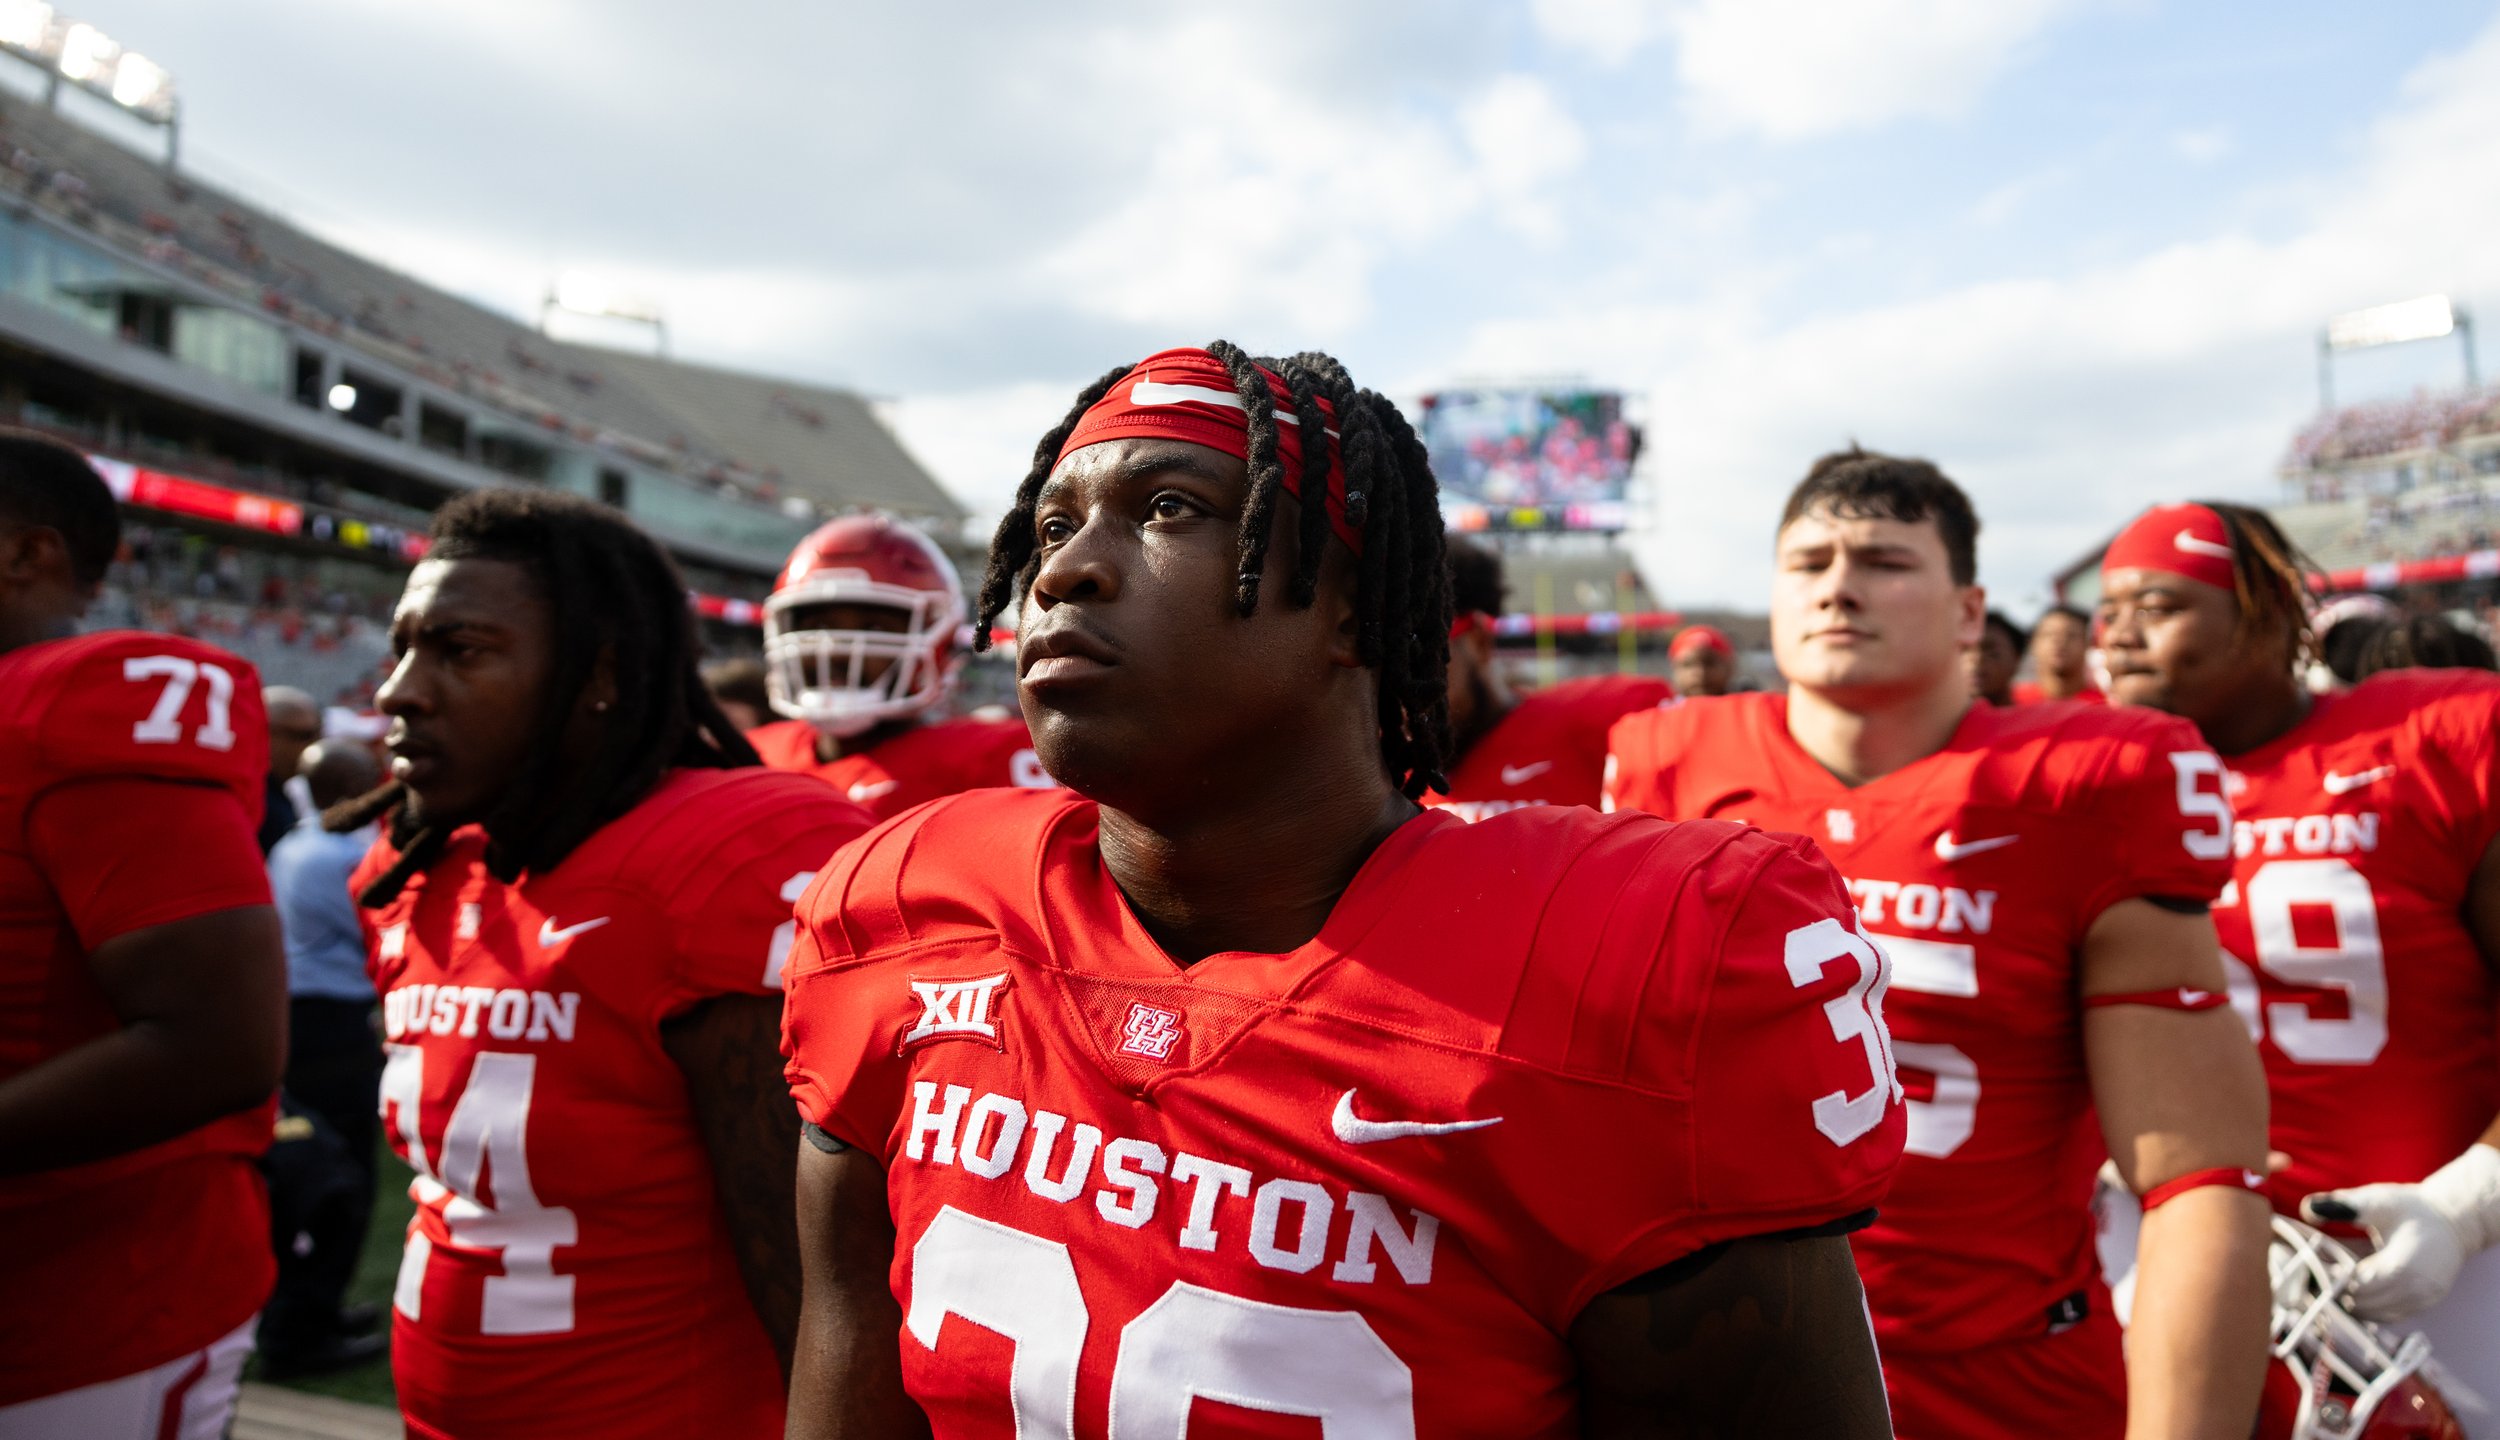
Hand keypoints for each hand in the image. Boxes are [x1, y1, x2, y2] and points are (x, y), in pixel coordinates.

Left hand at [2302, 1144, 2499, 1321]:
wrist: (2453, 1223)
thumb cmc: (2412, 1209)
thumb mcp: (2378, 1200)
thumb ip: (2343, 1205)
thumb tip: (2308, 1209)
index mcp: (2406, 1265)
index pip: (2363, 1288)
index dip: (2339, 1282)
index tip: (2320, 1270)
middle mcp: (2418, 1290)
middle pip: (2367, 1305)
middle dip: (2341, 1293)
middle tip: (2319, 1278)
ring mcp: (2423, 1301)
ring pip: (2377, 1316)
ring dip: (2353, 1303)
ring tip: (2334, 1283)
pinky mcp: (2423, 1306)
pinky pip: (2390, 1316)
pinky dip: (2369, 1308)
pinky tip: (2353, 1291)